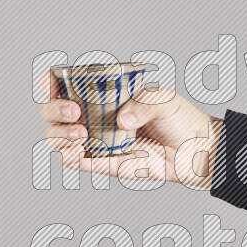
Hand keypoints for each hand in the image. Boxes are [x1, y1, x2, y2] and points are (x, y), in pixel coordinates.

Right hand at [39, 71, 222, 188]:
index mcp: (102, 93)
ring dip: (58, 134)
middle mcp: (93, 115)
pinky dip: (68, 156)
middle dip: (53, 110)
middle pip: (51, 112)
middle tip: (74, 112)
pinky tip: (79, 148)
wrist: (196, 150)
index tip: (52, 84)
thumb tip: (121, 121)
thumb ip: (143, 103)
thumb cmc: (180, 119)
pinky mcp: (103, 163)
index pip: (64, 83)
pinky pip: (74, 162)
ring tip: (81, 133)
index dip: (50, 82)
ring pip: (56, 138)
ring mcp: (95, 140)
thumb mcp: (163, 99)